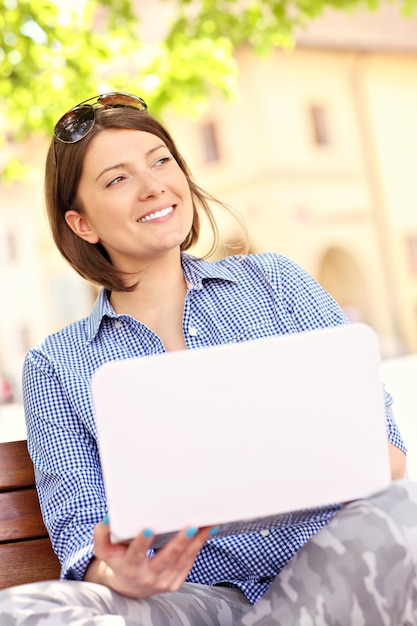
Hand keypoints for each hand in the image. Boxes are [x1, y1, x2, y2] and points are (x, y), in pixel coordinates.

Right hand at [85, 520, 212, 597]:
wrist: (129, 586)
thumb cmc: (118, 561)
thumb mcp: (105, 550)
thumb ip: (102, 534)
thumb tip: (108, 517)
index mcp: (130, 567)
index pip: (135, 554)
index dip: (141, 542)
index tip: (148, 529)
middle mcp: (148, 576)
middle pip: (166, 559)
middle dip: (179, 543)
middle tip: (190, 527)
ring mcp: (164, 581)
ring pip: (183, 560)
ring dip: (196, 541)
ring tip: (207, 525)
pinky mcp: (176, 581)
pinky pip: (189, 562)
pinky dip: (198, 546)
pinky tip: (207, 532)